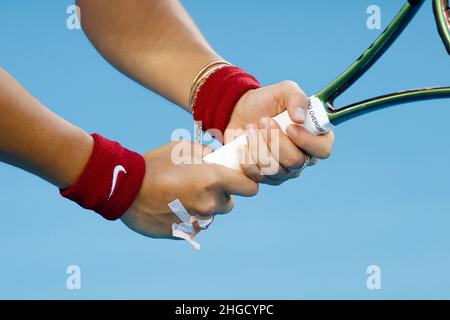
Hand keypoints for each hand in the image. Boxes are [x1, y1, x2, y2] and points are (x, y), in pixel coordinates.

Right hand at [120, 141, 257, 238]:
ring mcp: (197, 221)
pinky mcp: (184, 233)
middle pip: (229, 203)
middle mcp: (210, 203)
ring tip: (182, 195)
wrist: (125, 188)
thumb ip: (206, 153)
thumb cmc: (155, 164)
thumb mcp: (183, 147)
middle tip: (201, 185)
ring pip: (212, 215)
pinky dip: (189, 218)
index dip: (246, 184)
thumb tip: (217, 156)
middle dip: (221, 195)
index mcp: (214, 180)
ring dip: (204, 207)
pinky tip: (172, 207)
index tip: (237, 180)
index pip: (250, 189)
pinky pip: (195, 225)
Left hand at [226, 81, 334, 184]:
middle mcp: (303, 158)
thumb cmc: (268, 101)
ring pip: (275, 170)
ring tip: (249, 128)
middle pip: (296, 162)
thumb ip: (297, 98)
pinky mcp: (266, 177)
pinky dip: (247, 159)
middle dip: (275, 141)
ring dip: (258, 147)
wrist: (240, 112)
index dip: (307, 142)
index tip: (289, 127)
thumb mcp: (284, 91)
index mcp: (315, 137)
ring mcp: (285, 171)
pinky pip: (259, 176)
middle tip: (262, 120)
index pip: (322, 150)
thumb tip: (300, 117)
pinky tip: (242, 144)